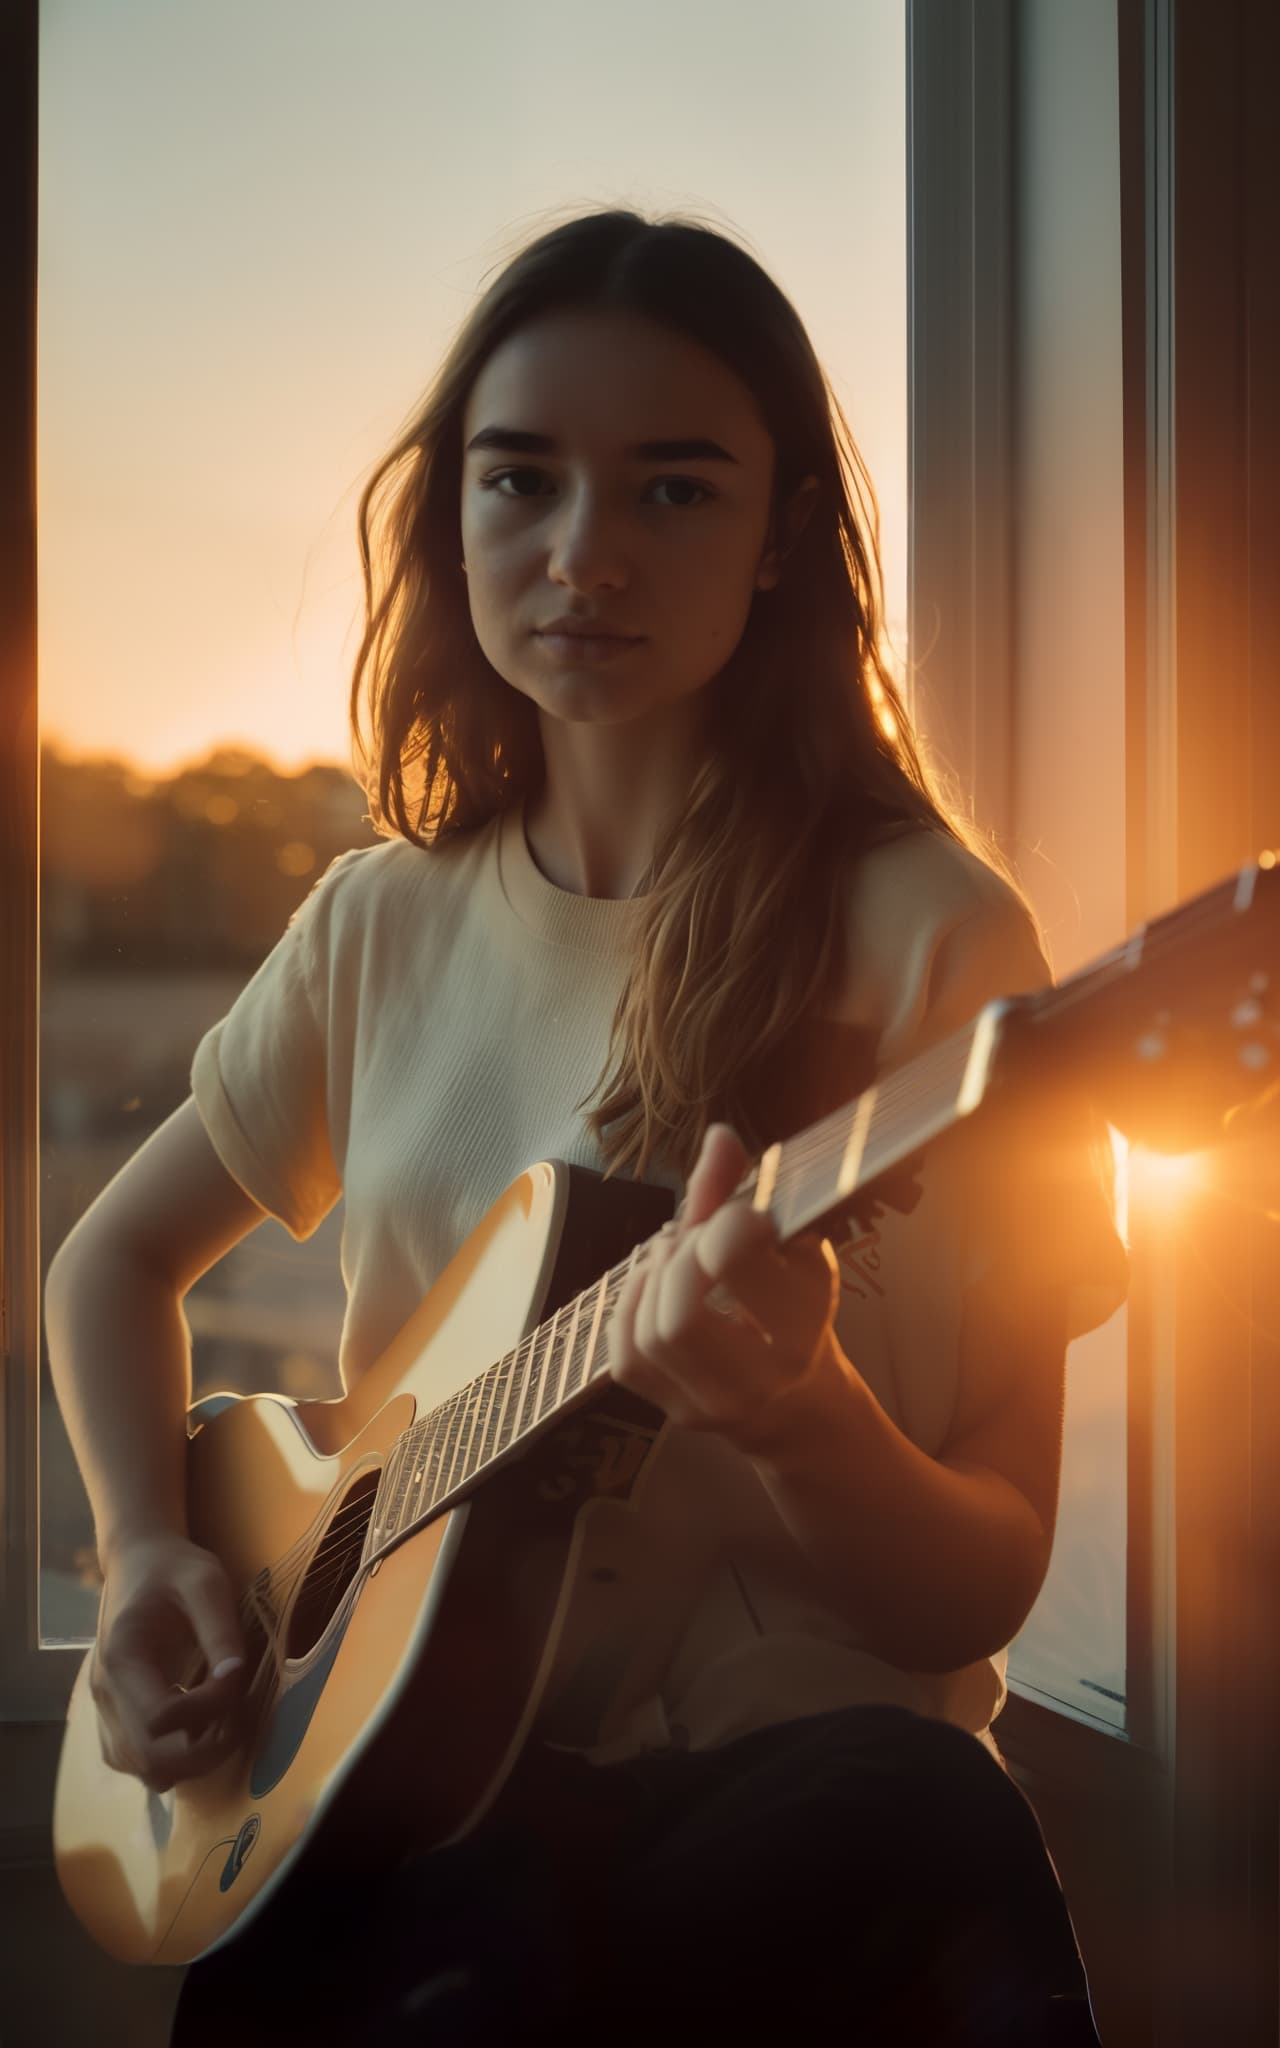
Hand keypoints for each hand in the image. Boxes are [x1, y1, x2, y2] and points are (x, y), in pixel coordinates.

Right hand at [90, 1533, 249, 1791]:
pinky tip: (200, 1724)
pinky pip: (138, 1763)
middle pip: (150, 1759)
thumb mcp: (207, 1582)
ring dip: (191, 1760)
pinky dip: (173, 1758)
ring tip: (221, 1720)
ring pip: (144, 1770)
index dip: (206, 1711)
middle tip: (238, 1717)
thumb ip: (220, 1630)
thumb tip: (235, 1680)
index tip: (235, 1682)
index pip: (160, 1718)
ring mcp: (104, 1710)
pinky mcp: (114, 1719)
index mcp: (122, 1657)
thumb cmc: (174, 1568)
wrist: (137, 1562)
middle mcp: (104, 1693)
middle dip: (205, 1751)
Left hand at [607, 1123, 846, 1455]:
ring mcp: (712, 1403)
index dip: (724, 1223)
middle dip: (678, 1257)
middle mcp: (759, 1378)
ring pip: (649, 1331)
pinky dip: (631, 1304)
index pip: (734, 1263)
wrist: (799, 1399)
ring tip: (676, 1254)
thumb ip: (743, 1193)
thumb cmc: (796, 1308)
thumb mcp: (791, 1251)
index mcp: (802, 1328)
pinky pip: (626, 1353)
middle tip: (697, 1234)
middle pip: (681, 1313)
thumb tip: (717, 1135)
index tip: (740, 1214)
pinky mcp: (676, 1412)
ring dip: (653, 1276)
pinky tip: (655, 1285)